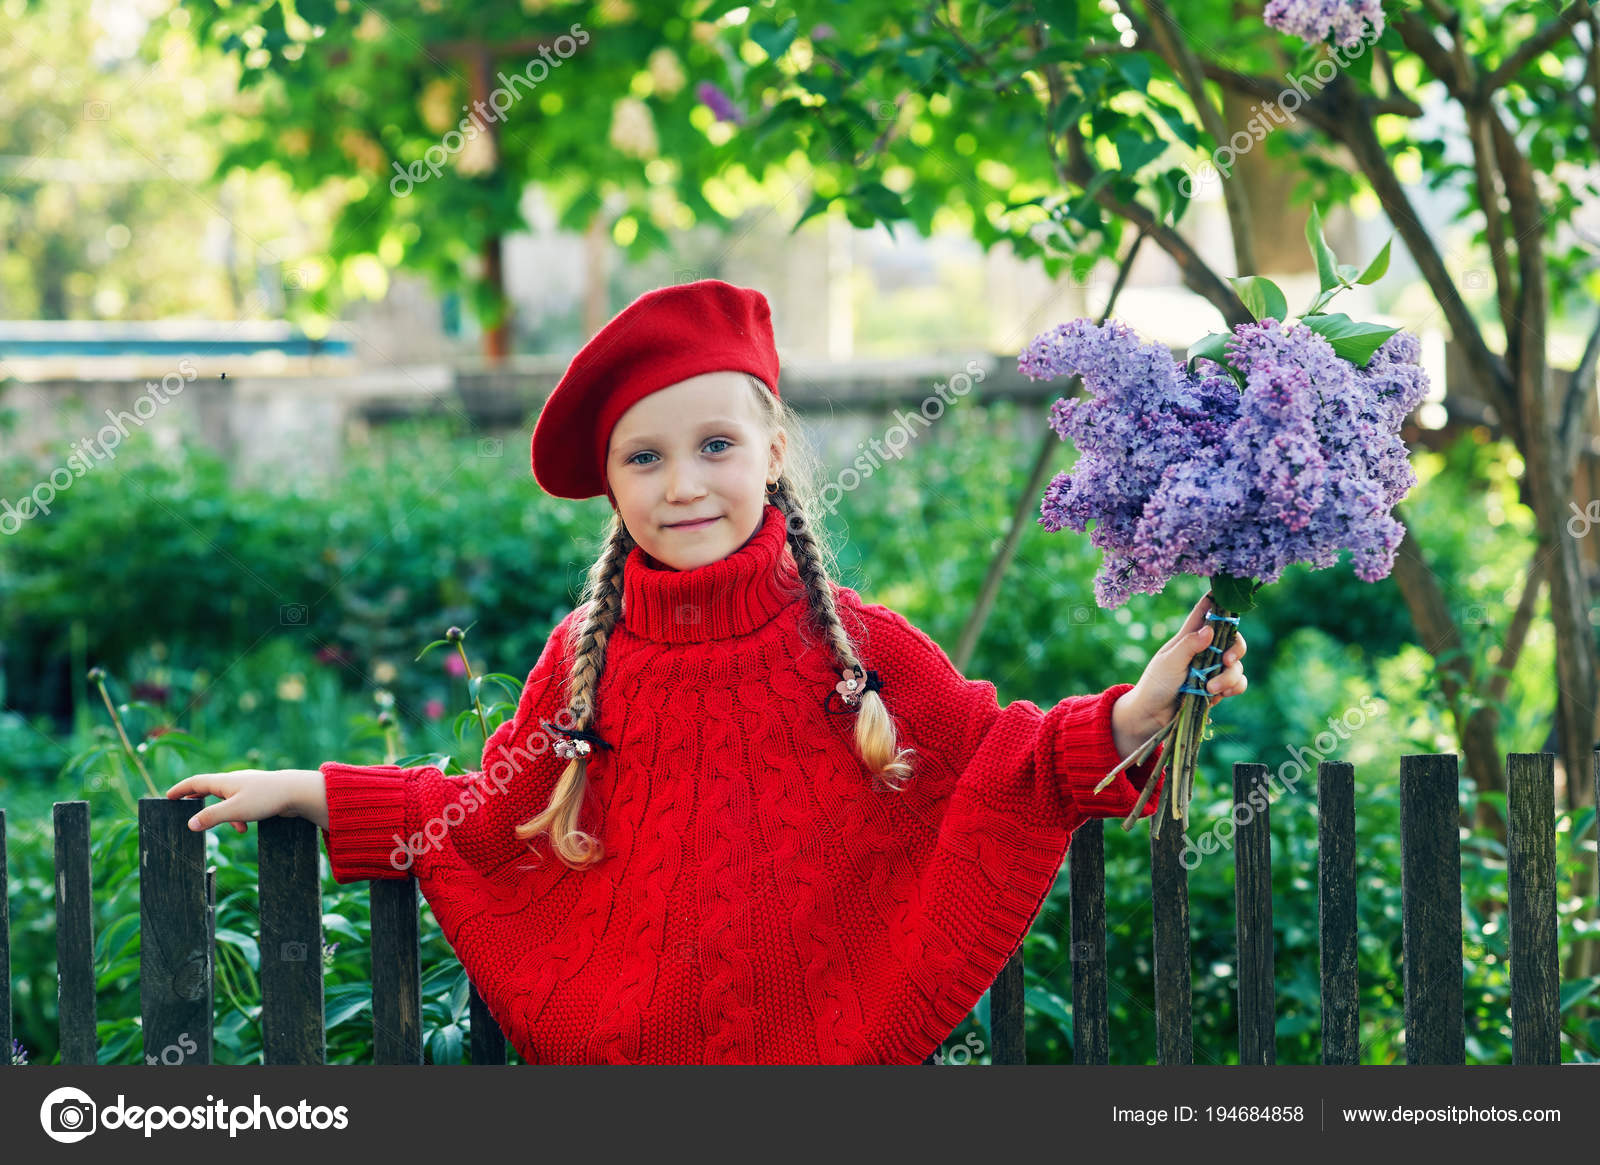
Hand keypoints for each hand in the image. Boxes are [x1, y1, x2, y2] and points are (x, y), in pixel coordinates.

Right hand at [164, 769, 325, 832]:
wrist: (298, 793)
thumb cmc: (266, 798)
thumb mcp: (234, 810)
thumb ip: (211, 817)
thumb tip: (190, 824)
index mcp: (225, 782)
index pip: (196, 782)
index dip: (181, 789)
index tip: (168, 796)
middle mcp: (235, 781)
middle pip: (210, 789)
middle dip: (199, 799)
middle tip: (187, 807)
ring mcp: (248, 787)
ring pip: (228, 801)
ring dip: (226, 816)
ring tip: (238, 829)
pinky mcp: (260, 795)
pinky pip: (242, 806)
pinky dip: (240, 817)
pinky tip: (246, 828)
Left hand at [1112, 594, 1248, 756]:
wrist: (1154, 715)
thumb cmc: (1156, 683)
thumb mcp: (1170, 661)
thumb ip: (1189, 645)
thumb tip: (1210, 629)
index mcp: (1189, 636)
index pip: (1206, 611)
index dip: (1218, 600)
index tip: (1230, 595)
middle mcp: (1204, 650)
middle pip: (1232, 639)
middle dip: (1236, 648)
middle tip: (1228, 660)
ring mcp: (1213, 669)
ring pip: (1236, 665)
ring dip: (1229, 677)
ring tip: (1210, 688)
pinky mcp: (1218, 687)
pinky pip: (1238, 683)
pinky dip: (1233, 687)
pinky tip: (1220, 694)